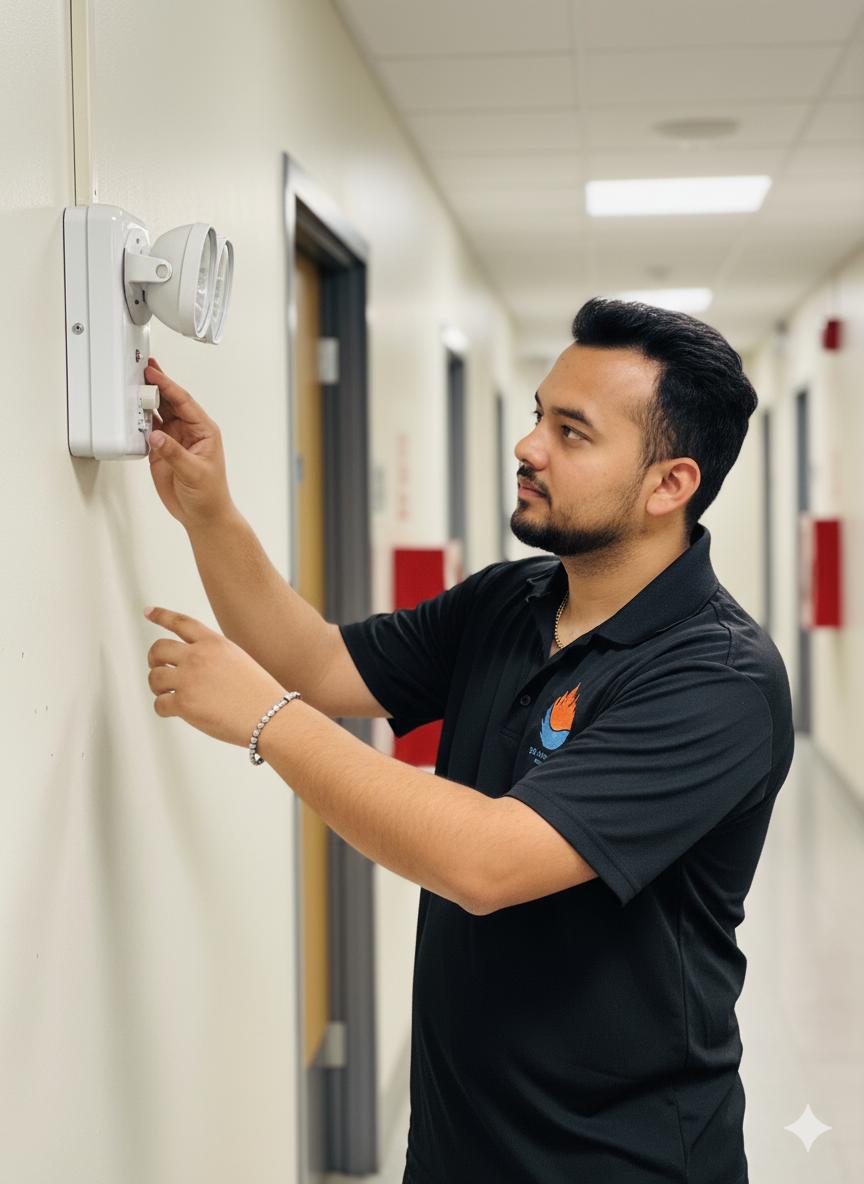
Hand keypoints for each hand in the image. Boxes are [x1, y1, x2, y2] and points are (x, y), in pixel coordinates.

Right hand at [144, 358, 236, 529]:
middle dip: (156, 385)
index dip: (168, 385)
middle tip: (140, 369)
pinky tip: (131, 412)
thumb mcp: (194, 472)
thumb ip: (174, 453)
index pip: (183, 401)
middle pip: (170, 401)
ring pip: (158, 413)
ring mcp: (174, 440)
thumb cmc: (210, 494)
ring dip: (146, 400)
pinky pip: (148, 430)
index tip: (153, 373)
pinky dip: (139, 421)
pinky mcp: (162, 451)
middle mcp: (189, 431)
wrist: (202, 515)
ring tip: (132, 385)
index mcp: (203, 430)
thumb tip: (157, 436)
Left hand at [144, 606, 288, 747]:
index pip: (181, 622)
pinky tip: (175, 712)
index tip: (147, 612)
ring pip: (154, 677)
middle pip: (158, 648)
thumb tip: (185, 667)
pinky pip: (159, 704)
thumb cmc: (260, 695)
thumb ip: (212, 658)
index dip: (161, 616)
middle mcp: (199, 656)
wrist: (271, 717)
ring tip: (169, 695)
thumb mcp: (238, 662)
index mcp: (215, 643)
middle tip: (159, 671)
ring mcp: (189, 679)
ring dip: (157, 687)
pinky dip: (163, 709)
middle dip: (153, 660)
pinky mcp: (184, 703)